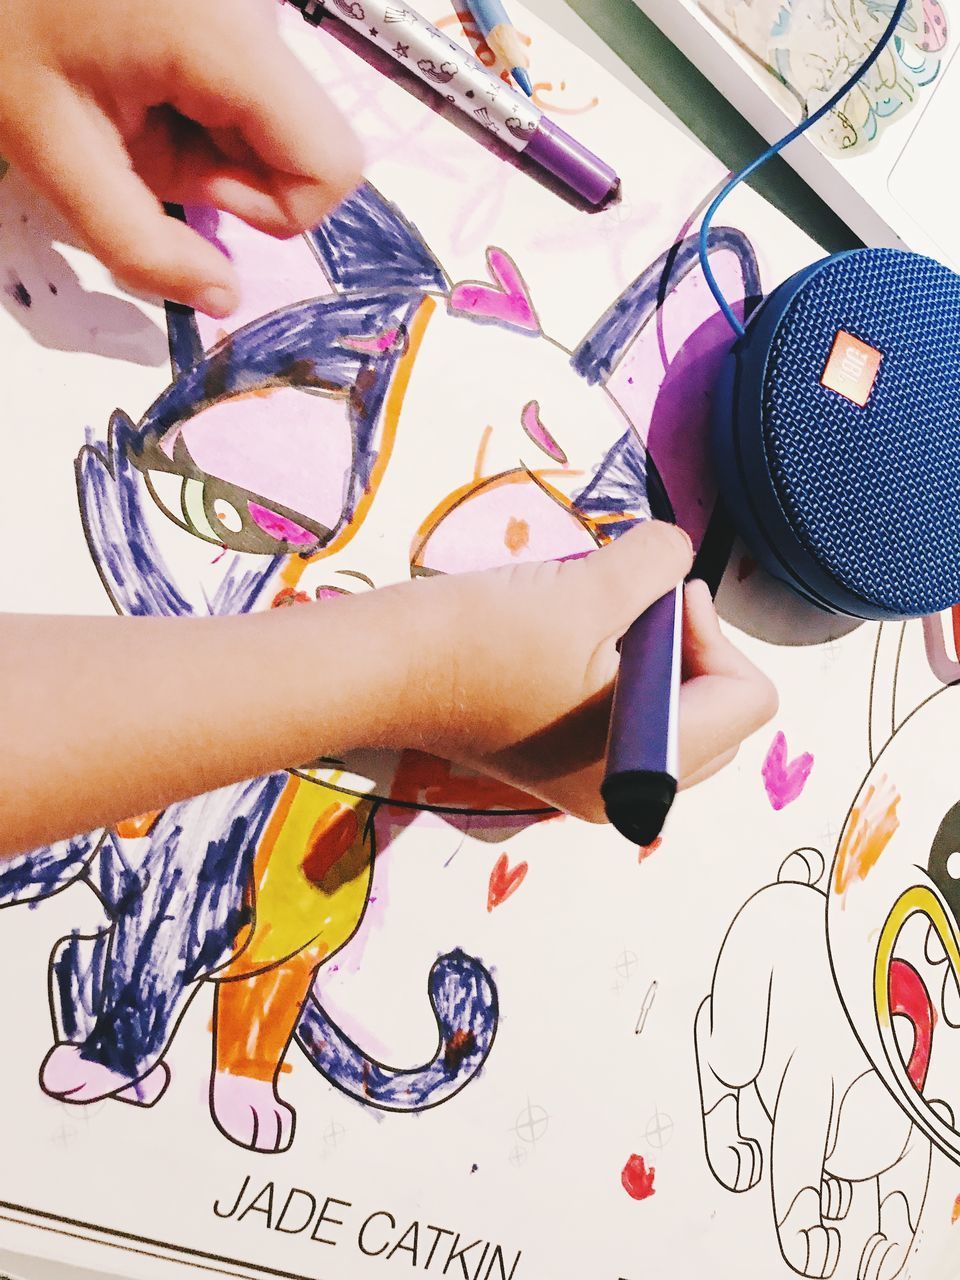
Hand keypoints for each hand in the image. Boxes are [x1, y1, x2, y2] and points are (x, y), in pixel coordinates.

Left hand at [0, 0, 361, 314]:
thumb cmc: (5, 31)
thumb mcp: (53, 152)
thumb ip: (140, 245)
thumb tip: (224, 301)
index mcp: (229, 39)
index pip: (332, 165)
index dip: (271, 206)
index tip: (194, 184)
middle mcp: (261, 14)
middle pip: (304, 147)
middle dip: (231, 174)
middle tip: (146, 138)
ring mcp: (252, 7)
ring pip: (278, 126)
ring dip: (211, 144)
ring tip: (135, 103)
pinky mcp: (238, 10)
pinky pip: (253, 96)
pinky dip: (203, 114)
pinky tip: (145, 83)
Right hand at [390, 521, 778, 820]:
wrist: (383, 669)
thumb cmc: (479, 638)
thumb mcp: (589, 587)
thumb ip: (660, 564)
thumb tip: (678, 555)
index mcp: (646, 767)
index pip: (747, 700)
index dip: (714, 633)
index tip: (660, 597)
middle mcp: (628, 791)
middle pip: (720, 713)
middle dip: (694, 649)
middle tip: (638, 607)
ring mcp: (594, 783)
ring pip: (678, 715)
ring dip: (657, 657)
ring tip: (599, 621)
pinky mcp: (563, 764)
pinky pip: (631, 718)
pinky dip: (624, 673)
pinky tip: (575, 640)